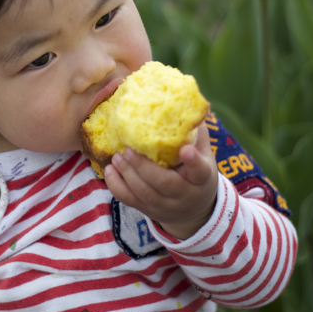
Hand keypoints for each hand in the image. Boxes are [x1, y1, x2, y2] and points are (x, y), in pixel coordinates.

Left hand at [103, 121, 217, 240]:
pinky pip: (129, 200)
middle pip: (163, 183)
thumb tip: (185, 102)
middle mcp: (184, 194)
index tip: (186, 149)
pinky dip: (116, 186)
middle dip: (144, 167)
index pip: (199, 171)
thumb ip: (194, 132)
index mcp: (201, 178)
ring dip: (127, 174)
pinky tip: (109, 170)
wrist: (195, 210)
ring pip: (144, 193)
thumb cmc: (196, 173)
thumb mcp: (203, 155)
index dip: (193, 162)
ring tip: (117, 156)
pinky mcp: (148, 209)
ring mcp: (165, 205)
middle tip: (128, 149)